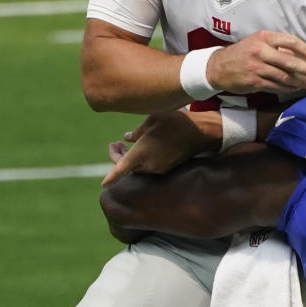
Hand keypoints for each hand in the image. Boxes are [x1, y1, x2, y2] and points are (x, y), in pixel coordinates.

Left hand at [102, 110, 219, 184]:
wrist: (202, 132)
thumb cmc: (175, 122)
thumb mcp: (151, 120)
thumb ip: (136, 132)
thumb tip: (127, 138)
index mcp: (141, 154)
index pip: (120, 169)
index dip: (110, 178)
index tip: (103, 185)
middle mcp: (149, 165)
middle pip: (128, 167)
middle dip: (118, 157)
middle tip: (114, 144)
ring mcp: (160, 168)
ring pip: (139, 167)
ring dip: (130, 158)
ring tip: (125, 144)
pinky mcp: (169, 167)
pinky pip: (150, 166)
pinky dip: (142, 159)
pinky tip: (143, 146)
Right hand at [205, 32, 305, 93]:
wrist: (218, 66)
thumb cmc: (243, 53)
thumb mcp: (258, 42)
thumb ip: (278, 47)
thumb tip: (300, 55)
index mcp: (264, 37)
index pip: (291, 42)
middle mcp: (261, 51)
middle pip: (291, 61)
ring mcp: (257, 67)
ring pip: (285, 76)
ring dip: (301, 81)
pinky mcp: (254, 81)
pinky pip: (276, 86)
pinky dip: (289, 88)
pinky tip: (296, 88)